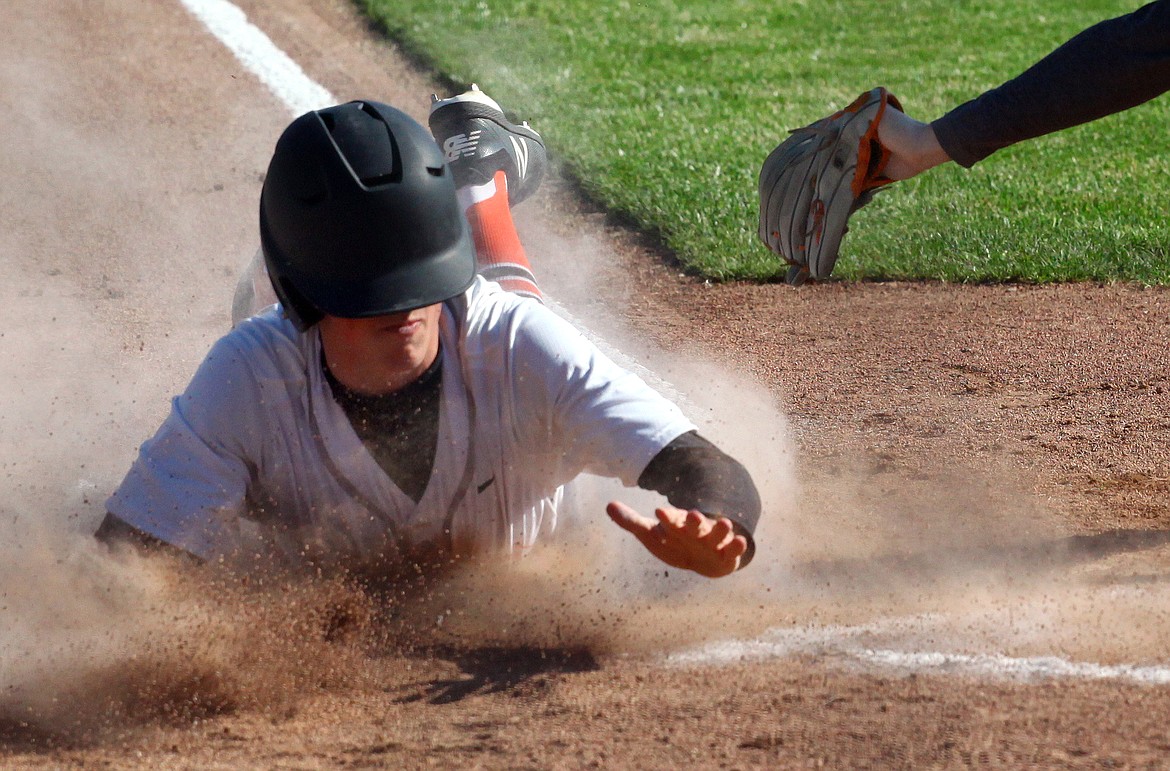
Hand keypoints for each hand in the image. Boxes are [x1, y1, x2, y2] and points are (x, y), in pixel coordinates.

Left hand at [605, 501, 746, 577]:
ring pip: (717, 533)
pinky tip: (741, 541)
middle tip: (691, 514)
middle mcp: (696, 530)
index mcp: (678, 525)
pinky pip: (733, 550)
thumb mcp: (651, 534)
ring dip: (720, 528)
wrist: (703, 560)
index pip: (670, 520)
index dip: (666, 518)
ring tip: (724, 522)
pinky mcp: (727, 554)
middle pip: (695, 524)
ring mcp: (713, 541)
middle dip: (693, 520)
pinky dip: (737, 546)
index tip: (658, 513)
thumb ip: (631, 521)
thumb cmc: (674, 543)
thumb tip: (608, 506)